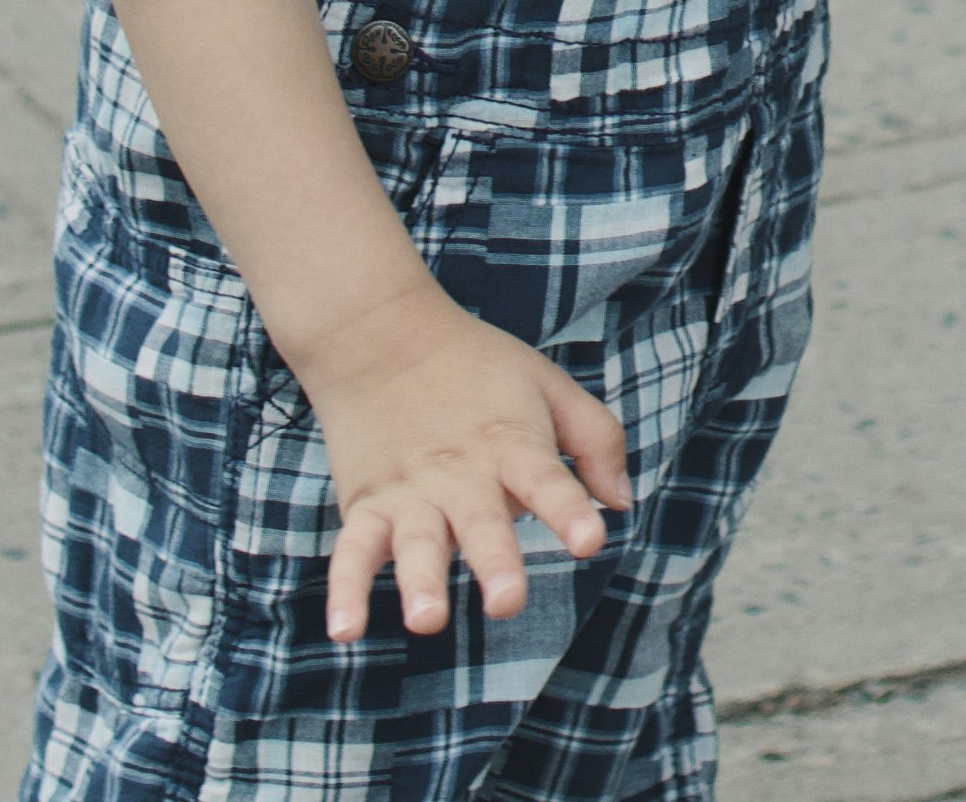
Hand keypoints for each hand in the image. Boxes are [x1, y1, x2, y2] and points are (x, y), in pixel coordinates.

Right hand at [278, 278, 632, 644]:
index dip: (569, 511)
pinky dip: (345, 590)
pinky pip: (352, 551)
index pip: (547, 480)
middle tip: (506, 604)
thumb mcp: (548, 384)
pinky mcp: (366, 505)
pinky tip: (345, 630)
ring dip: (420, 582)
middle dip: (495, 562)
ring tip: (426, 621)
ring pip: (416, 541)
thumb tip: (620, 504)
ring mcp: (409, 493)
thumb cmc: (477, 366)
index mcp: (512, 444)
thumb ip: (595, 439)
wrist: (380, 334)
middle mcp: (461, 473)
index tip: (591, 540)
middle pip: (480, 521)